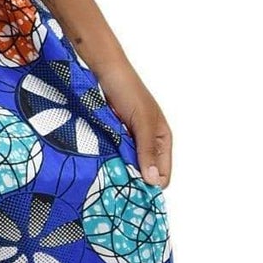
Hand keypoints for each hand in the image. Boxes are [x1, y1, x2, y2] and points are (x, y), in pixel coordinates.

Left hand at [96, 61, 172, 186]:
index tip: (132, 192)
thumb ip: (148, 149)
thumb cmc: (128, 90)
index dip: (150, 186)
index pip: (162, 176)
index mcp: (162, 140)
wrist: (104, 70)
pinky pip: (113, 155)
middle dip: (132, 179)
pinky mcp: (114, 136)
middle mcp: (148, 143)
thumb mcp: (142, 121)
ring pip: (127, 166)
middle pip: (144, 174)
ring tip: (106, 174)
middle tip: (115, 185)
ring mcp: (130, 140)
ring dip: (118, 169)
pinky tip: (99, 162)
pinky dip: (108, 159)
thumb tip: (153, 181)